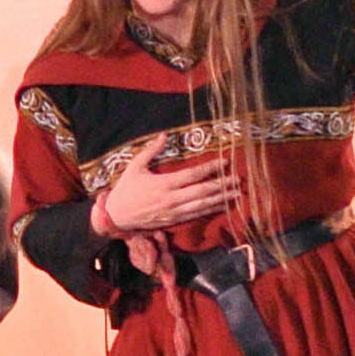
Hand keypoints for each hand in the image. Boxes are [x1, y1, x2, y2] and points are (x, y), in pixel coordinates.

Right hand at [102, 134, 238, 231]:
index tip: (224, 161)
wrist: (117, 216)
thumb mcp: (135, 166)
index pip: (193, 174)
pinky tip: (222, 206)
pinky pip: (196, 215)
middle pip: (203, 191)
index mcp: (163, 183)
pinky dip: (211, 210)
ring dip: (221, 199)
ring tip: (236, 193)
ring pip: (203, 205)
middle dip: (222, 184)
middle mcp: (172, 199)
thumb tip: (164, 134)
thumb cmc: (126, 189)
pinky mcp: (174, 221)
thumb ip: (151, 150)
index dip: (210, 168)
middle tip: (237, 178)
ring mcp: (174, 211)